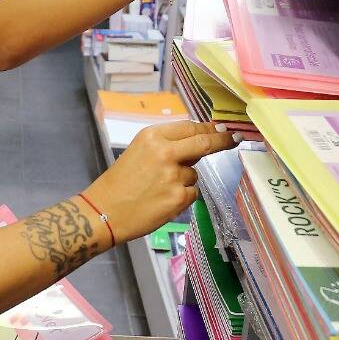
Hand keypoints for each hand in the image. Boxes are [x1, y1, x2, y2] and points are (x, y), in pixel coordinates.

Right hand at [84, 121, 233, 242]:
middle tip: (234, 138)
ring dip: (184, 180)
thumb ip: (166, 145)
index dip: (208, 128)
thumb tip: (197, 142)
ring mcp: (174, 175)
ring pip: (194, 174)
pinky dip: (182, 197)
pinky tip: (162, 201)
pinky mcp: (179, 197)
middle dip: (222, 140)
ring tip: (159, 189)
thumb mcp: (138, 151)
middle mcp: (165, 152)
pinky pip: (192, 193)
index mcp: (152, 136)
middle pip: (204, 142)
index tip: (222, 128)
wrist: (104, 212)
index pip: (189, 127)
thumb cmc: (119, 182)